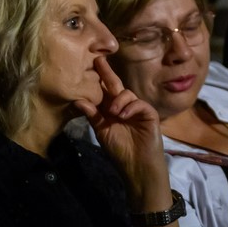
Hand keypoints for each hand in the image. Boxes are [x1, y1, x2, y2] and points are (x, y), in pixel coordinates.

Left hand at [74, 56, 168, 205]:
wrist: (137, 166)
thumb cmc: (119, 151)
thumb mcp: (101, 131)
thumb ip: (92, 115)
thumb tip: (78, 100)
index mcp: (111, 110)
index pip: (103, 92)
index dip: (97, 79)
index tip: (89, 65)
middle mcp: (124, 107)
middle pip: (115, 86)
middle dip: (107, 73)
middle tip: (98, 60)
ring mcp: (137, 110)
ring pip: (127, 94)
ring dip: (118, 100)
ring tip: (113, 113)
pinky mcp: (149, 114)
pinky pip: (140, 104)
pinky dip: (130, 107)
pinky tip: (123, 115)